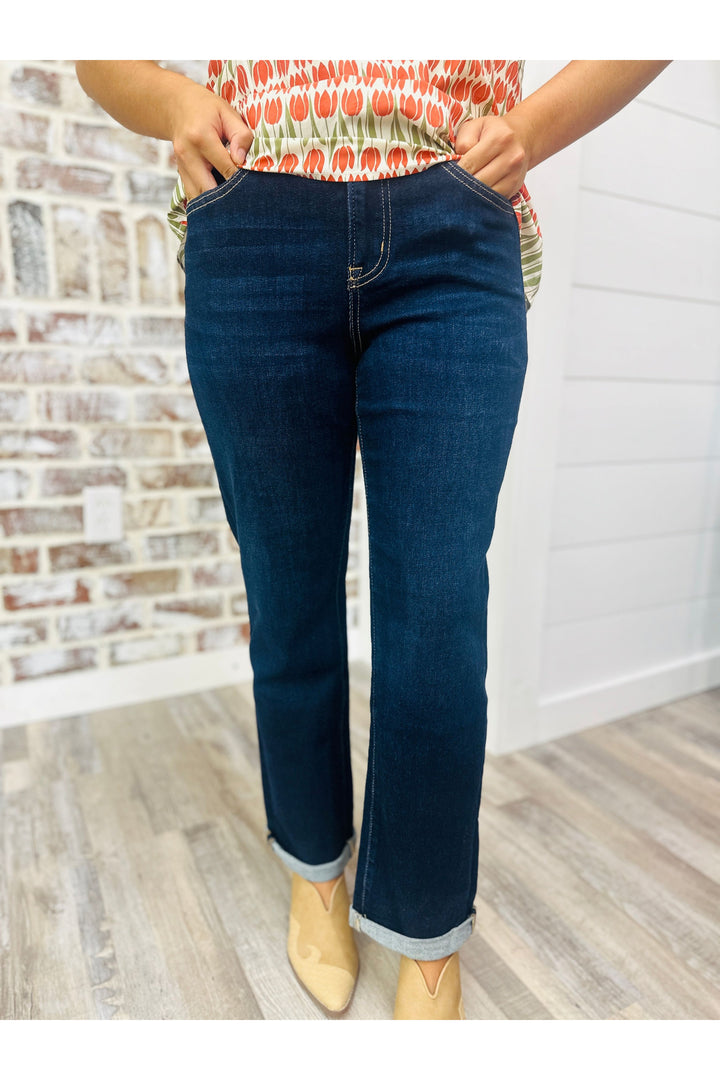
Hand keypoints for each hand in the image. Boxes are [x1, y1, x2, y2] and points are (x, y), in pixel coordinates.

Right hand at [168, 80, 254, 201]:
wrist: (176, 106)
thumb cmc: (206, 109)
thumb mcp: (227, 113)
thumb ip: (240, 135)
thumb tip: (241, 160)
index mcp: (201, 138)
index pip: (226, 169)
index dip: (241, 181)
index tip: (254, 185)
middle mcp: (187, 155)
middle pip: (208, 190)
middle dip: (227, 200)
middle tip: (245, 203)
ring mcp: (181, 166)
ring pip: (198, 197)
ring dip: (215, 204)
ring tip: (233, 205)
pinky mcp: (180, 174)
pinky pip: (193, 194)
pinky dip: (207, 201)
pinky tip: (220, 201)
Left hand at [453, 112, 531, 200]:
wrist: (522, 137)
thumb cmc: (494, 131)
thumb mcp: (475, 126)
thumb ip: (463, 141)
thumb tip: (457, 162)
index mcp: (499, 139)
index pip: (470, 164)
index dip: (454, 174)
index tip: (444, 178)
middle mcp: (511, 157)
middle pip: (478, 182)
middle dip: (462, 186)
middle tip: (449, 188)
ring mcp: (514, 175)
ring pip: (486, 195)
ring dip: (471, 196)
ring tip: (461, 192)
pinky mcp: (514, 188)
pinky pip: (493, 200)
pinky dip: (481, 200)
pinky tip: (474, 195)